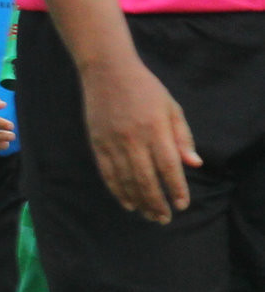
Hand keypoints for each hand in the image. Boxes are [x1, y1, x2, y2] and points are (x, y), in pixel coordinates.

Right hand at [80, 55, 199, 223]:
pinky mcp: (97, 143)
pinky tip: (127, 202)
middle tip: (164, 218)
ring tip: (149, 215)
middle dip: (157, 202)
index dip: (176, 188)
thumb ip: (182, 137)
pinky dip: (117, 191)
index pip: (168, 167)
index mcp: (155, 129)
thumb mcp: (171, 108)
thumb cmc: (146, 89)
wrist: (108, 73)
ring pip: (126, 180)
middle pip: (146, 179)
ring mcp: (113, 143)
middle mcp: (133, 139)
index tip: (182, 204)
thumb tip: (193, 164)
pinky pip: (107, 173)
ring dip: (138, 201)